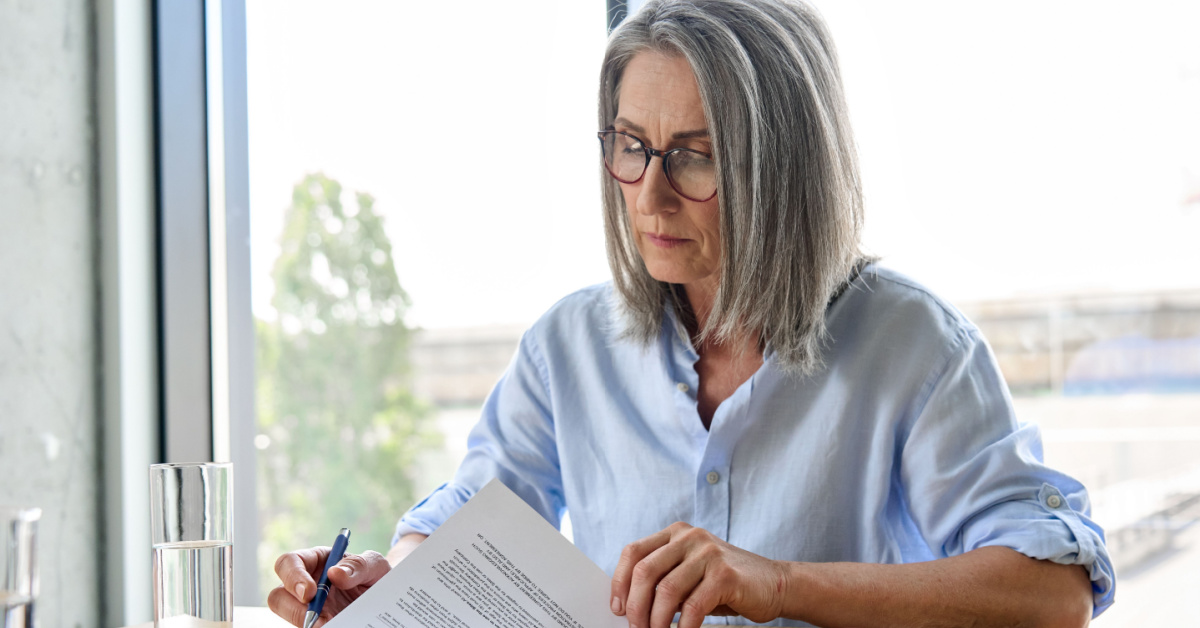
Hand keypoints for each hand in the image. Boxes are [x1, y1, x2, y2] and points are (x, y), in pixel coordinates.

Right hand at [268, 547, 391, 626]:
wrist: (384, 598)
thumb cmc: (375, 575)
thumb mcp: (375, 565)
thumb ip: (359, 565)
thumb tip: (335, 574)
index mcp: (315, 561)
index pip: (288, 563)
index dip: (293, 577)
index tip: (310, 592)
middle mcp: (304, 584)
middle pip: (277, 596)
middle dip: (294, 608)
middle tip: (319, 616)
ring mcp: (307, 607)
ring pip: (289, 616)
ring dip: (306, 622)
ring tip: (333, 623)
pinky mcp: (314, 622)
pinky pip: (307, 626)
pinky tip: (338, 625)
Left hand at [610, 522, 786, 627]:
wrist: (775, 584)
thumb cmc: (726, 584)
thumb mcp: (690, 573)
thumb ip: (664, 579)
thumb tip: (628, 607)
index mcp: (676, 533)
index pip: (633, 552)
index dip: (619, 582)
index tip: (617, 609)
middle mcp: (689, 537)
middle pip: (645, 572)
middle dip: (635, 607)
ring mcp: (708, 553)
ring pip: (666, 591)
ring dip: (656, 622)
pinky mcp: (725, 575)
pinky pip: (693, 606)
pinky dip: (683, 627)